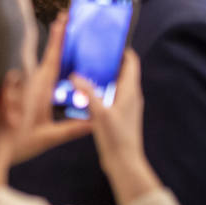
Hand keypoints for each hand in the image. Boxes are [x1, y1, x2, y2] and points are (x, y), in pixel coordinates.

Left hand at [11, 16, 92, 162]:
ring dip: (45, 53)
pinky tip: (42, 70)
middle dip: (56, 37)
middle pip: (45, 55)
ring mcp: (18, 85)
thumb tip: (95, 122)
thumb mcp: (46, 138)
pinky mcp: (8, 92)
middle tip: (65, 18)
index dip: (59, 36)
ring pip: (34, 65)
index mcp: (39, 88)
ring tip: (60, 39)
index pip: (53, 57)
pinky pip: (24, 77)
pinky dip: (34, 71)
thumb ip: (71, 129)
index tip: (63, 17)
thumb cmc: (14, 144)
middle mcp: (28, 83)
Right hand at [74, 50, 160, 204]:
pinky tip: (84, 93)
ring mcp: (125, 106)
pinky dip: (100, 89)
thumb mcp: (99, 114)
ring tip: (84, 68)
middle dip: (108, 60)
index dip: (121, 49)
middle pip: (122, 70)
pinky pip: (110, 95)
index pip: (131, 62)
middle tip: (89, 52)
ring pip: (115, 83)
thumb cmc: (116, 139)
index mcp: (130, 91)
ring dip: (103, 75)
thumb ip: (87, 93)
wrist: (124, 163)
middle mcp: (131, 96)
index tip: (106, 41)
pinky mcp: (119, 116)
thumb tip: (75, 75)